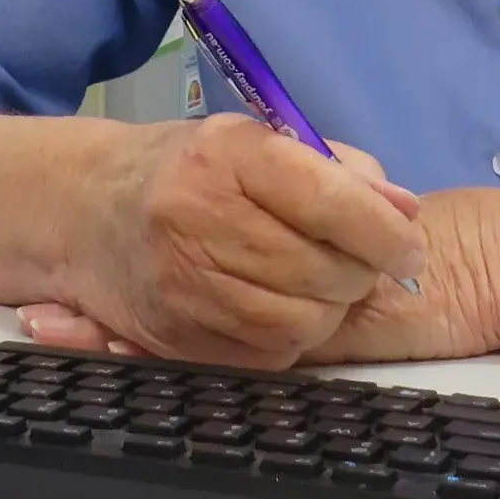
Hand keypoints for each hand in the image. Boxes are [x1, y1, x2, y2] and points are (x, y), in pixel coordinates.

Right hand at [28, 115, 426, 369]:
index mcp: (228, 154)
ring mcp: (182, 282)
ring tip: (325, 283)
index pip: (329, 200)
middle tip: (364, 263)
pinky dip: (295, 338)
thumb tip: (406, 212)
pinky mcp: (175, 335)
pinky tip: (287, 307)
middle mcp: (198, 216)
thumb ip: (341, 171)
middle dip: (362, 273)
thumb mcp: (262, 142)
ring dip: (331, 309)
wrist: (87, 208)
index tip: (412, 250)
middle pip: (320, 269)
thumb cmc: (194, 168)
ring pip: (300, 321)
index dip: (385, 234)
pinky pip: (269, 356)